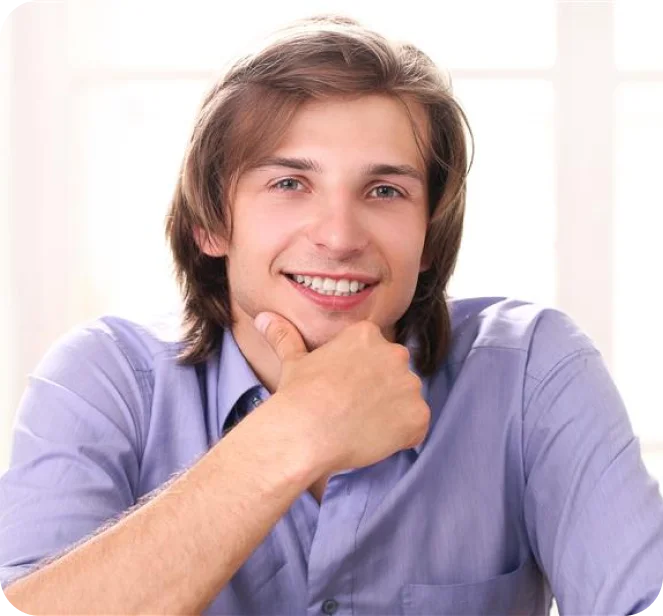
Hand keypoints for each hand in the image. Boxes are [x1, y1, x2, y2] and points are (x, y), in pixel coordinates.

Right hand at [254, 312, 429, 475]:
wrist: (307, 430)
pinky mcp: (417, 416)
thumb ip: (285, 337)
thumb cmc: (299, 395)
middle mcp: (395, 354)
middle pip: (395, 375)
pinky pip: (415, 427)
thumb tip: (263, 318)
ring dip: (391, 414)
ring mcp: (409, 385)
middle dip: (380, 391)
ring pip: (406, 401)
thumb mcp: (293, 361)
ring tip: (360, 427)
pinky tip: (373, 440)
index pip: (375, 355)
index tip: (343, 391)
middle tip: (352, 410)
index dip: (360, 376)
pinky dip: (401, 437)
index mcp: (367, 335)